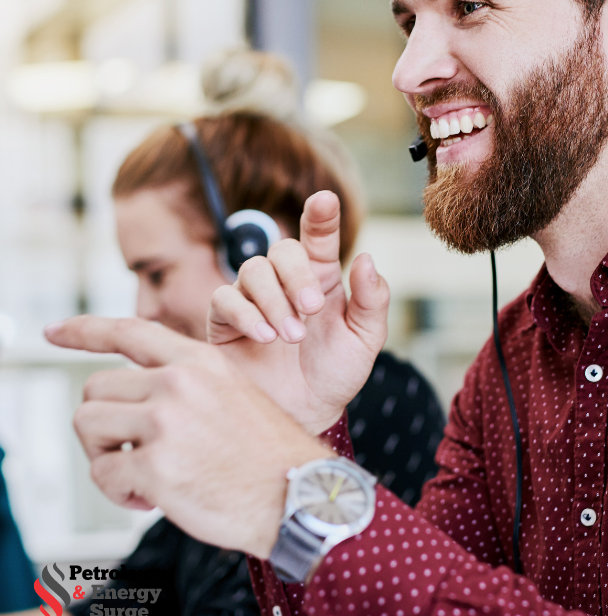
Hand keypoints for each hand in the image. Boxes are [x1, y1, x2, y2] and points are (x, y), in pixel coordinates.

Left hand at [44, 317, 327, 556]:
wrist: (299, 497)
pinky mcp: (155, 467)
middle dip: (103, 426)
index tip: (52, 332)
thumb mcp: (233, 393)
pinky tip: (153, 498)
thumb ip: (184, 384)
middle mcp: (178, 383)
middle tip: (131, 452)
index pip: (127, 330)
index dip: (83, 331)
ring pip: (88, 426)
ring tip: (140, 475)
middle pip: (95, 389)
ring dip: (104, 456)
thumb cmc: (266, 455)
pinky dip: (119, 493)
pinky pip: (103, 475)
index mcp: (198, 361)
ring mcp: (165, 423)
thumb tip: (127, 400)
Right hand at [207, 191, 389, 434]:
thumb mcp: (366, 340)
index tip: (325, 200)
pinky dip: (246, 315)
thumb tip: (366, 258)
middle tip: (312, 309)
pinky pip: (225, 300)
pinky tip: (266, 337)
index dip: (321, 215)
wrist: (305, 415)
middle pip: (282, 249)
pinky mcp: (225, 322)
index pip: (319, 236)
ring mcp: (253, 299)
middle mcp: (285, 282)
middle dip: (297, 275)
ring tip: (291, 337)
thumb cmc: (335, 375)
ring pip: (253, 270)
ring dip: (274, 300)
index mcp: (322, 278)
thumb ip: (373, 301)